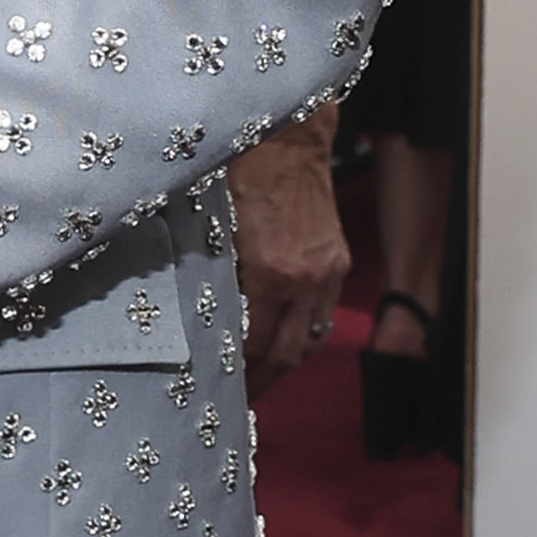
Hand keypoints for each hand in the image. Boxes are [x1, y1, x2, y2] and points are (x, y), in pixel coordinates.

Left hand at [227, 112, 348, 382]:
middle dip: (263, 381)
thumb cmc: (237, 173)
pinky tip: (283, 338)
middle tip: (240, 399)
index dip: (237, 373)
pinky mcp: (337, 260)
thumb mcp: (212, 228)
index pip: (253, 345)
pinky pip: (322, 314)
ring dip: (285, 361)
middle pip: (287, 353)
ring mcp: (327, 272)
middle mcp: (305, 280)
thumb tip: (198, 321)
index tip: (218, 389)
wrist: (287, 137)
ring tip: (260, 376)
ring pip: (310, 338)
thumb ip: (212, 278)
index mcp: (271, 273)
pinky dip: (303, 333)